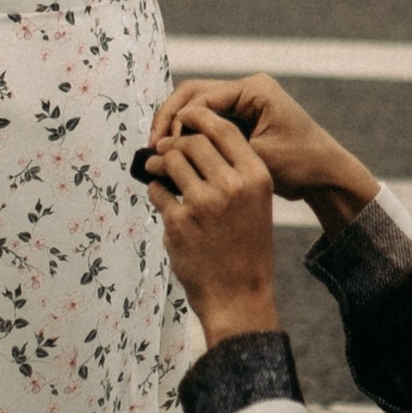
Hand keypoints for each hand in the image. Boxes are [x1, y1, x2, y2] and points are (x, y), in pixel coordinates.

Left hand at [142, 108, 282, 340]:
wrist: (239, 296)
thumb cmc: (245, 249)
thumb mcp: (256, 204)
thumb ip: (234, 172)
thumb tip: (195, 142)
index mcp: (255, 178)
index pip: (225, 130)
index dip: (200, 117)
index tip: (185, 116)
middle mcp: (232, 186)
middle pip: (193, 142)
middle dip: (173, 143)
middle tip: (163, 149)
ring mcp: (204, 204)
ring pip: (171, 162)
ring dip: (158, 163)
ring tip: (155, 168)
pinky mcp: (180, 222)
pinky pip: (157, 192)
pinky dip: (155, 192)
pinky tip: (161, 198)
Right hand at [151, 73, 379, 216]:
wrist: (326, 177)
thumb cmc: (301, 165)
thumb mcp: (258, 157)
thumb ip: (215, 148)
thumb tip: (168, 147)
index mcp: (254, 89)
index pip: (201, 96)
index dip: (176, 120)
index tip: (161, 146)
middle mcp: (246, 90)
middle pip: (193, 95)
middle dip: (169, 119)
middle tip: (152, 146)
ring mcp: (243, 103)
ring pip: (196, 108)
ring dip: (176, 128)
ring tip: (158, 153)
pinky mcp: (240, 119)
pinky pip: (206, 122)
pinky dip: (189, 136)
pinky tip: (174, 155)